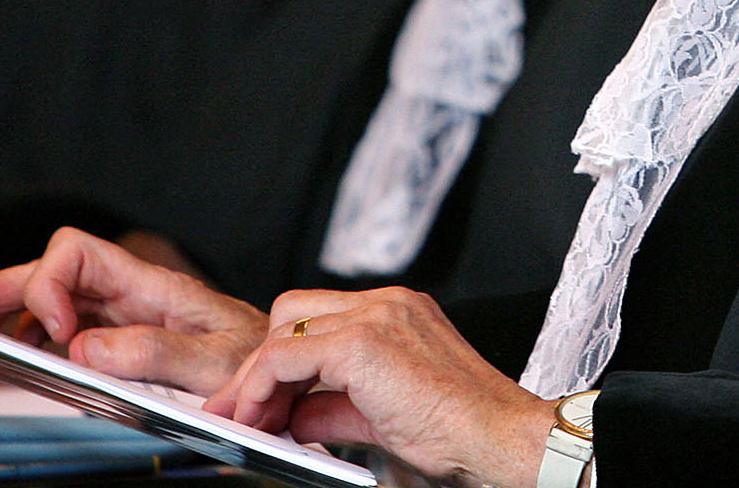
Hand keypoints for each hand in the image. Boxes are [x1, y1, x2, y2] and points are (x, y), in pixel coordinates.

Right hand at [0, 226, 265, 394]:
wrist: (278, 370)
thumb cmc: (255, 358)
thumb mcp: (214, 359)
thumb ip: (153, 352)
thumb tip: (84, 346)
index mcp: (150, 285)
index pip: (77, 256)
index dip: (50, 288)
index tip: (58, 334)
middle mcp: (129, 291)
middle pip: (49, 272)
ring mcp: (121, 313)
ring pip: (49, 297)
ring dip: (3, 310)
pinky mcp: (120, 337)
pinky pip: (63, 327)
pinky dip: (29, 336)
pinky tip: (11, 353)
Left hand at [208, 287, 554, 487]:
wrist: (496, 436)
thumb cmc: (458, 430)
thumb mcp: (383, 415)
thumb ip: (334, 409)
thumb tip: (294, 418)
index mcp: (398, 311)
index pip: (320, 318)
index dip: (283, 360)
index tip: (259, 400)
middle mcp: (386, 303)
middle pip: (293, 314)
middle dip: (261, 363)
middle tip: (241, 410)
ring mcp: (376, 315)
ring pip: (283, 329)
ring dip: (255, 378)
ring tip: (244, 421)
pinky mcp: (362, 343)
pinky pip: (286, 356)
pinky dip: (262, 386)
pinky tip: (261, 418)